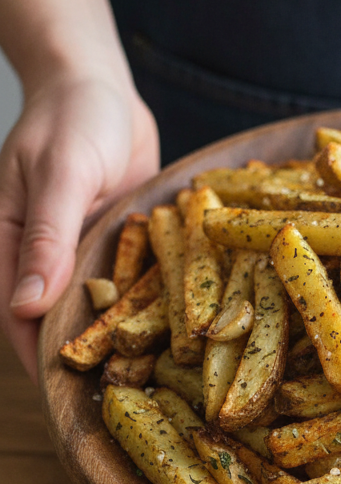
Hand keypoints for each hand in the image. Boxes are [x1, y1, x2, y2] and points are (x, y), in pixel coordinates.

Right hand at [0, 72, 159, 380]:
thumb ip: (46, 238)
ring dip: (125, 336)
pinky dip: (149, 302)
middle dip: (92, 358)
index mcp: (8, 247)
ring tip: (160, 378)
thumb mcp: (60, 175)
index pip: (19, 321)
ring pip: (100, 308)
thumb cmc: (71, 118)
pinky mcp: (118, 244)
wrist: (101, 83)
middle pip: (62, 322)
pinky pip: (132, 282)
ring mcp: (83, 254)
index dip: (45, 359)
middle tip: (132, 400)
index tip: (74, 400)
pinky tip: (181, 329)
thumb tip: (25, 306)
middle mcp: (44, 259)